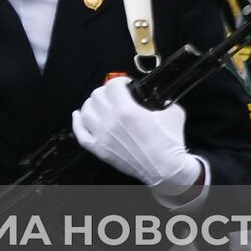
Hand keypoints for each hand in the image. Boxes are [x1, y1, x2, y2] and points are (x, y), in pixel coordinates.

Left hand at [71, 76, 201, 195]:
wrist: (166, 169)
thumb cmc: (170, 141)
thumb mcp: (172, 112)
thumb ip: (160, 99)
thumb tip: (153, 95)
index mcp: (126, 110)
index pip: (112, 85)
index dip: (120, 81)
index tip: (125, 85)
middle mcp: (110, 121)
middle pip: (96, 95)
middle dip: (106, 91)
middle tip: (115, 95)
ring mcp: (102, 136)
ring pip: (85, 111)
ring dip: (92, 104)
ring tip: (100, 104)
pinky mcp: (99, 149)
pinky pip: (80, 134)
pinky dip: (77, 122)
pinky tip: (78, 115)